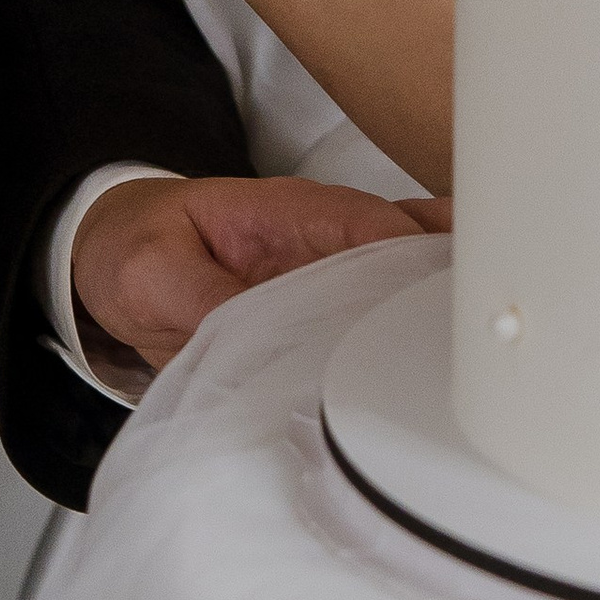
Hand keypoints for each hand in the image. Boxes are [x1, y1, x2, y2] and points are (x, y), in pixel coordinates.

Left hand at [70, 173, 450, 375]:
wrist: (114, 257)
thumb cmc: (137, 248)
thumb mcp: (151, 271)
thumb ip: (205, 299)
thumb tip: (258, 335)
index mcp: (295, 213)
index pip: (381, 229)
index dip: (422, 266)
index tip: (449, 314)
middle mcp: (331, 240)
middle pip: (420, 254)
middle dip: (455, 296)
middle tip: (485, 358)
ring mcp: (337, 274)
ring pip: (418, 285)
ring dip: (446, 322)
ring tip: (482, 381)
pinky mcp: (330, 311)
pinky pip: (387, 322)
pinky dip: (416, 344)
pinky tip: (447, 386)